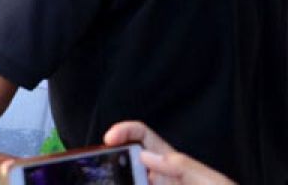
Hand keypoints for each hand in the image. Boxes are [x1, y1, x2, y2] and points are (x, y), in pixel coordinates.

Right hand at [104, 122, 234, 184]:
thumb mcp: (210, 181)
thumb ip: (181, 166)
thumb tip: (146, 156)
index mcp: (172, 164)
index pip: (142, 136)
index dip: (124, 131)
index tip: (110, 140)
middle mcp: (160, 178)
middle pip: (127, 163)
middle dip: (111, 161)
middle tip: (100, 167)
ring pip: (129, 182)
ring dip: (116, 181)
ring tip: (105, 181)